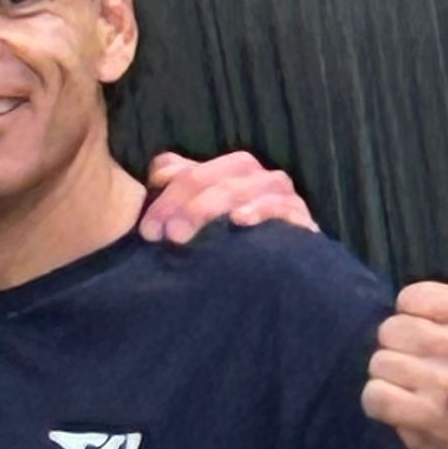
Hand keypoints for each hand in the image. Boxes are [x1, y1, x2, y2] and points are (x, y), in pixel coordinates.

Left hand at [140, 148, 316, 243]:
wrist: (275, 278)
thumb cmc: (227, 248)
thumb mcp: (195, 223)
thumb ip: (175, 194)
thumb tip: (159, 176)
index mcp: (224, 171)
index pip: (190, 170)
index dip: (165, 195)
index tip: (147, 231)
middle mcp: (253, 176)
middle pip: (216, 174)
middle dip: (185, 202)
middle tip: (165, 235)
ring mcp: (279, 193)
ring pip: (246, 185)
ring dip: (213, 204)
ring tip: (186, 232)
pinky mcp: (300, 216)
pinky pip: (283, 206)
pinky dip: (261, 209)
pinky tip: (240, 220)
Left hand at [363, 228, 447, 448]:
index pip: (411, 298)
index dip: (414, 323)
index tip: (437, 346)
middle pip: (389, 330)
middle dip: (399, 356)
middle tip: (427, 378)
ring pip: (378, 363)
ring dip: (390, 384)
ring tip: (419, 397)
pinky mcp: (426, 417)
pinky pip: (373, 396)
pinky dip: (380, 409)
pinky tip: (405, 415)